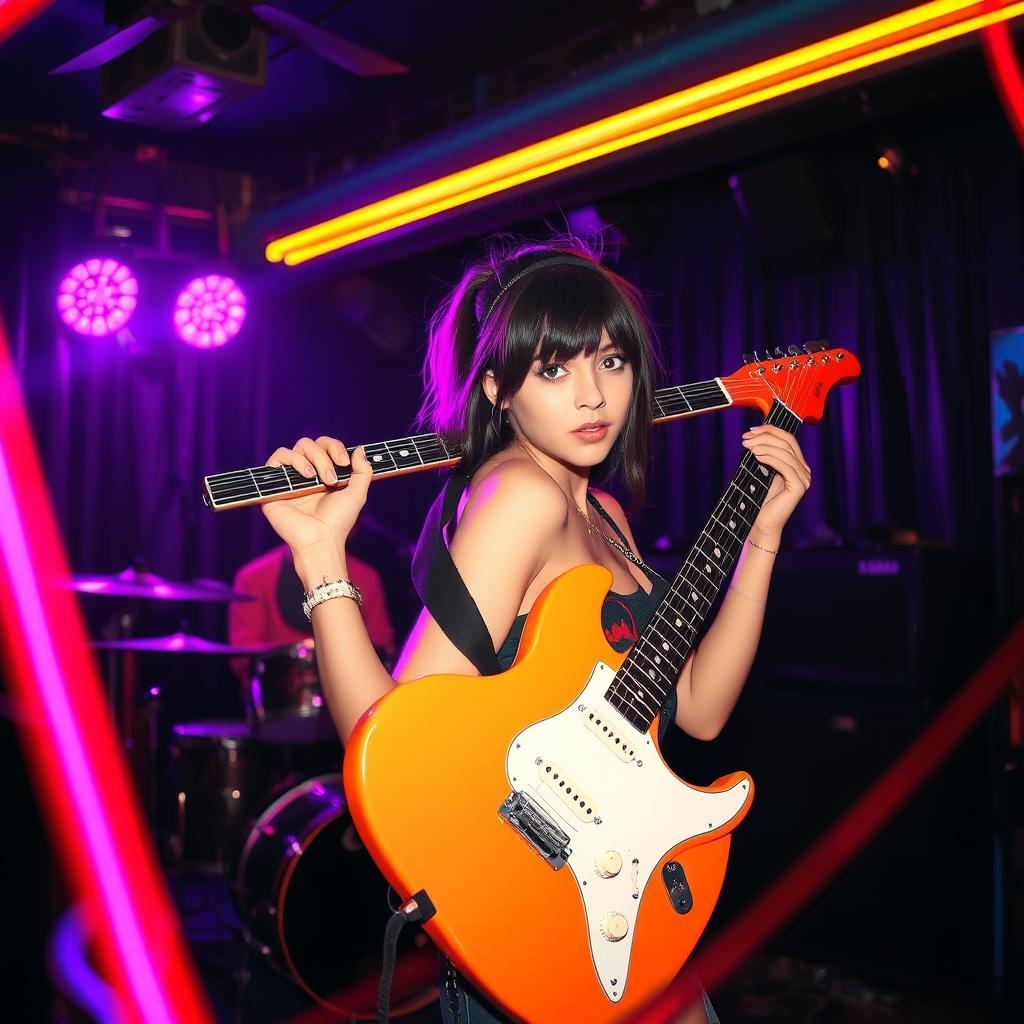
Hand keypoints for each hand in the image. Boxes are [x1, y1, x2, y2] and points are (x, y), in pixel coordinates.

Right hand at [260, 436, 371, 552]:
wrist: (320, 539)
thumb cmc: (337, 522)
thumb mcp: (357, 494)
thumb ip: (362, 471)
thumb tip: (360, 449)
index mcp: (322, 473)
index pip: (325, 445)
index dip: (335, 447)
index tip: (344, 463)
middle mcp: (305, 473)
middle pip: (310, 443)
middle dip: (325, 455)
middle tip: (332, 479)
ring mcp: (289, 478)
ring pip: (296, 447)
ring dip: (313, 458)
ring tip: (317, 479)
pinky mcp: (274, 485)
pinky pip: (278, 457)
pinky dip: (294, 460)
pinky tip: (306, 476)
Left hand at [740, 425, 810, 539]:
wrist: (762, 524)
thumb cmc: (760, 500)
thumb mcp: (762, 472)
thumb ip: (765, 455)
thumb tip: (754, 436)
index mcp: (798, 464)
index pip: (788, 439)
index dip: (770, 430)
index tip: (751, 430)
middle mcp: (804, 470)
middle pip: (787, 443)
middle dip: (765, 436)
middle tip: (746, 438)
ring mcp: (804, 479)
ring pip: (785, 452)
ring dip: (764, 446)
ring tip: (748, 446)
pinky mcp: (798, 487)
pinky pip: (785, 466)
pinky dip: (770, 458)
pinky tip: (756, 456)